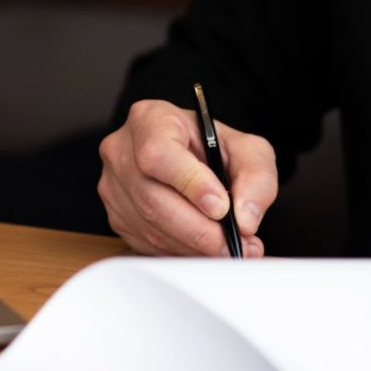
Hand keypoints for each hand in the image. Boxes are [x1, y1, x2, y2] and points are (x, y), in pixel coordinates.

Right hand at [98, 99, 277, 257]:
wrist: (190, 156)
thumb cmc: (212, 146)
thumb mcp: (246, 148)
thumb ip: (256, 177)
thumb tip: (245, 219)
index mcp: (150, 120)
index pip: (159, 154)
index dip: (190, 184)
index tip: (222, 208)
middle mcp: (122, 150)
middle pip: (153, 198)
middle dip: (199, 230)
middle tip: (234, 244)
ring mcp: (114, 185)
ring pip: (150, 226)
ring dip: (193, 246)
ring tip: (229, 247)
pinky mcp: (116, 215)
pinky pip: (145, 243)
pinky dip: (180, 251)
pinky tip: (204, 247)